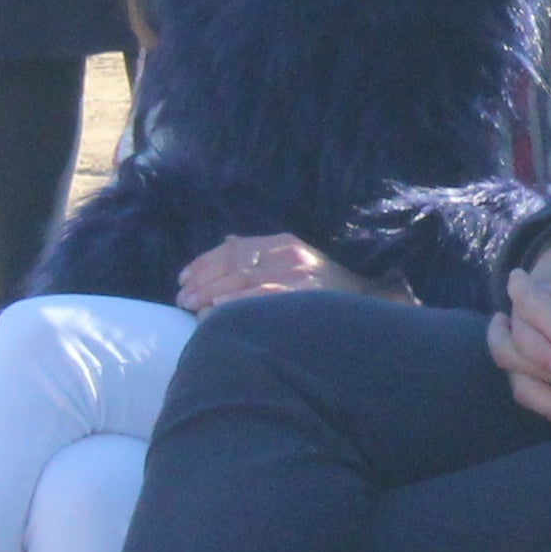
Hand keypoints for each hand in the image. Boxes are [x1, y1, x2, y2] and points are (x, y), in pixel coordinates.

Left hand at [177, 233, 373, 312]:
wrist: (369, 301)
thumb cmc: (326, 286)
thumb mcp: (296, 259)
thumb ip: (261, 250)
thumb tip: (228, 241)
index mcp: (284, 242)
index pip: (234, 248)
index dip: (203, 262)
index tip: (182, 278)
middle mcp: (289, 254)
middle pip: (234, 265)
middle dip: (202, 281)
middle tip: (181, 299)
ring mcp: (298, 275)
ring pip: (243, 280)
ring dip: (212, 293)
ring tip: (191, 307)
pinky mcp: (304, 295)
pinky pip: (263, 298)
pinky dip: (238, 303)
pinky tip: (218, 310)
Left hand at [488, 248, 550, 433]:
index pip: (529, 308)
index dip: (519, 288)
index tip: (518, 275)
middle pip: (510, 352)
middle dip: (498, 329)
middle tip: (499, 314)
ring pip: (522, 383)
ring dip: (510, 361)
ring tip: (512, 345)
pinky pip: (545, 403)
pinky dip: (532, 387)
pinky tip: (537, 374)